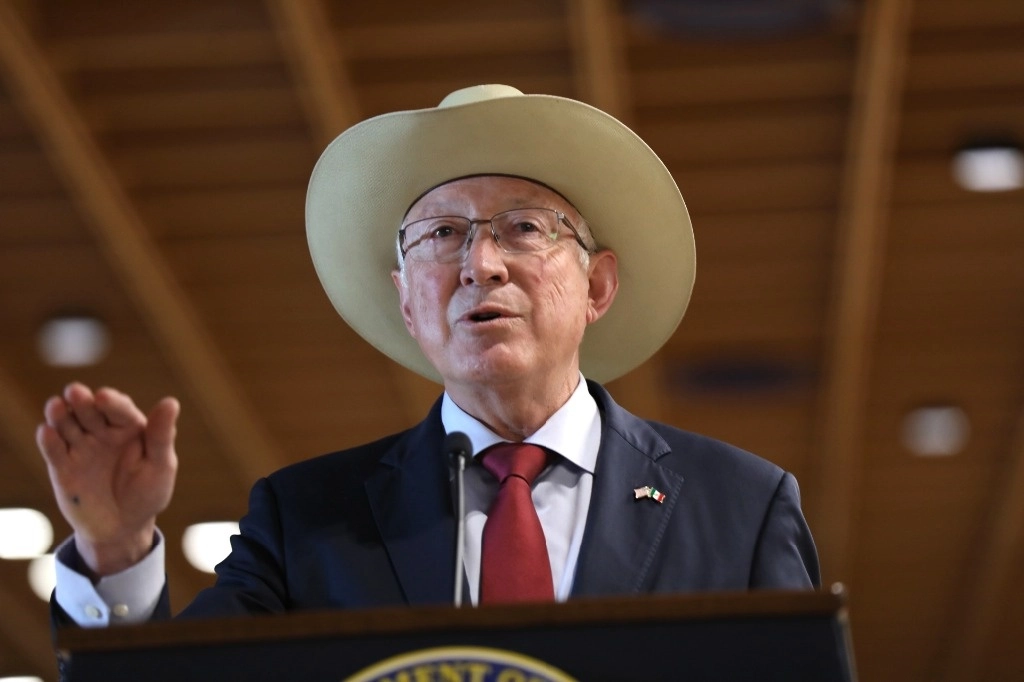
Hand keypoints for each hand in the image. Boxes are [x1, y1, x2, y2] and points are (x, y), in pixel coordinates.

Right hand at [36, 382, 178, 577]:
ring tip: (55, 406)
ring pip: (67, 425)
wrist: (121, 528)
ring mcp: (80, 446)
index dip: (112, 402)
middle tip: (75, 392)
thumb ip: (161, 436)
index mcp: (130, 427)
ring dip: (60, 414)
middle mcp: (102, 431)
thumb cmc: (147, 493)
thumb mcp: (160, 465)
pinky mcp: (61, 465)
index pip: (119, 408)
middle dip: (82, 401)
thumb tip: (171, 401)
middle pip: (90, 411)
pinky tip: (46, 432)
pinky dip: (48, 440)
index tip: (103, 397)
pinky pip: (54, 450)